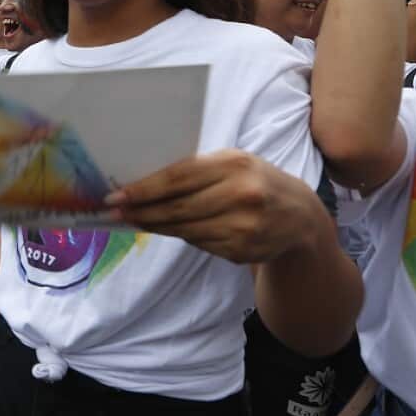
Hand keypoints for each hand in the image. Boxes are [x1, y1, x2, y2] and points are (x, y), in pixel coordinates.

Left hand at [105, 149, 328, 263]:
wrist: (300, 215)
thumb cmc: (254, 181)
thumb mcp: (232, 164)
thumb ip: (196, 171)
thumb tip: (143, 184)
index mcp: (234, 164)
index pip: (178, 178)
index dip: (144, 189)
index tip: (118, 195)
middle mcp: (242, 194)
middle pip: (178, 208)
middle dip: (142, 211)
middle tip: (115, 213)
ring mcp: (243, 226)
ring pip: (185, 229)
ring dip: (155, 226)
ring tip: (133, 220)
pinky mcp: (242, 250)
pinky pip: (199, 243)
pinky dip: (181, 236)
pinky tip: (168, 229)